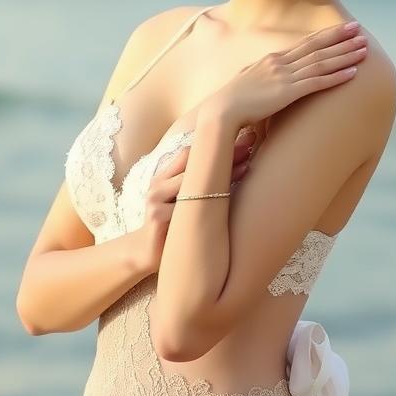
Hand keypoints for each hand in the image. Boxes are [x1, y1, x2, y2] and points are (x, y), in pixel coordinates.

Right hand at [132, 133, 253, 275]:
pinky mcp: (158, 220)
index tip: (244, 140)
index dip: (216, 145)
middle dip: (223, 155)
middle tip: (250, 147)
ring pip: (190, 182)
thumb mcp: (179, 202)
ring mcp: (156, 202)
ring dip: (222, 175)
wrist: (145, 255)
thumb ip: (194, 184)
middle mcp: (157, 186)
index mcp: (162, 178)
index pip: (189, 154)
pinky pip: (186, 209)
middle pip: (192, 164)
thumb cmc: (169, 226)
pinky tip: (228, 201)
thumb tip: (229, 166)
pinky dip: (209, 204)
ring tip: (247, 167)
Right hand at [204, 21, 367, 131]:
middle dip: (340, 38)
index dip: (325, 35)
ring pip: (321, 62)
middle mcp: (280, 63)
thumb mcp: (247, 81)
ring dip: (345, 55)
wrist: (220, 110)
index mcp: (271, 59)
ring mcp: (284, 77)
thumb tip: (269, 79)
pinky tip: (353, 73)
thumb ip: (262, 76)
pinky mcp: (287, 92)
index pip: (304, 43)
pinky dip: (337, 76)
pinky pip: (317, 82)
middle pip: (316, 47)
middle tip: (360, 30)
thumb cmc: (230, 101)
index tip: (342, 28)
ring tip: (364, 49)